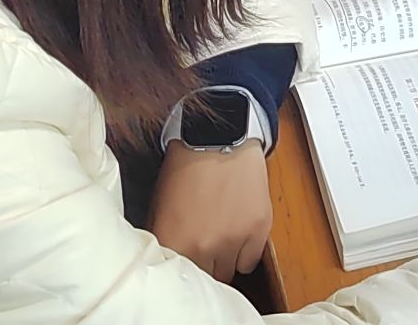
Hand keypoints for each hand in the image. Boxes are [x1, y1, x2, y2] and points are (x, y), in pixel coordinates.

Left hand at [148, 140, 272, 279]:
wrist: (220, 137)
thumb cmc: (186, 167)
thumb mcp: (160, 204)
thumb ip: (162, 240)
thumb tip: (165, 262)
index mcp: (173, 241)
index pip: (176, 279)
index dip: (180, 269)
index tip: (183, 264)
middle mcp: (202, 247)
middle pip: (204, 280)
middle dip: (202, 266)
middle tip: (203, 250)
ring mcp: (232, 240)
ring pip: (227, 275)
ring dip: (223, 261)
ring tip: (220, 239)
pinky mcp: (257, 230)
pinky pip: (249, 262)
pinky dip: (244, 253)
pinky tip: (237, 234)